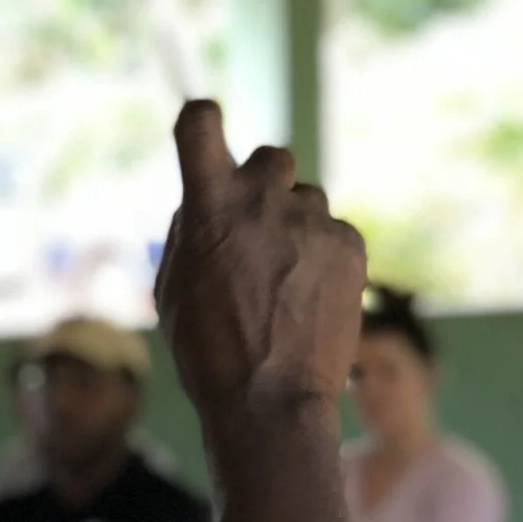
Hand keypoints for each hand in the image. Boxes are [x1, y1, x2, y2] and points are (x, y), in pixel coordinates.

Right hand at [154, 100, 366, 416]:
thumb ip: (188, 232)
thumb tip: (203, 201)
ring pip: (306, 200)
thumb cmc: (208, 351)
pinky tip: (310, 299)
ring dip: (295, 228)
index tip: (204, 131)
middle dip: (264, 187)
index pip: (199, 122)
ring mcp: (310, 220)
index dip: (200, 120)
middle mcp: (262, 200)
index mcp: (208, 206)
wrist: (269, 401)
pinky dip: (324, 257)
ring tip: (286, 285)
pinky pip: (334, 232)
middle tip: (258, 236)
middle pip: (270, 157)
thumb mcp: (173, 288)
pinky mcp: (349, 244)